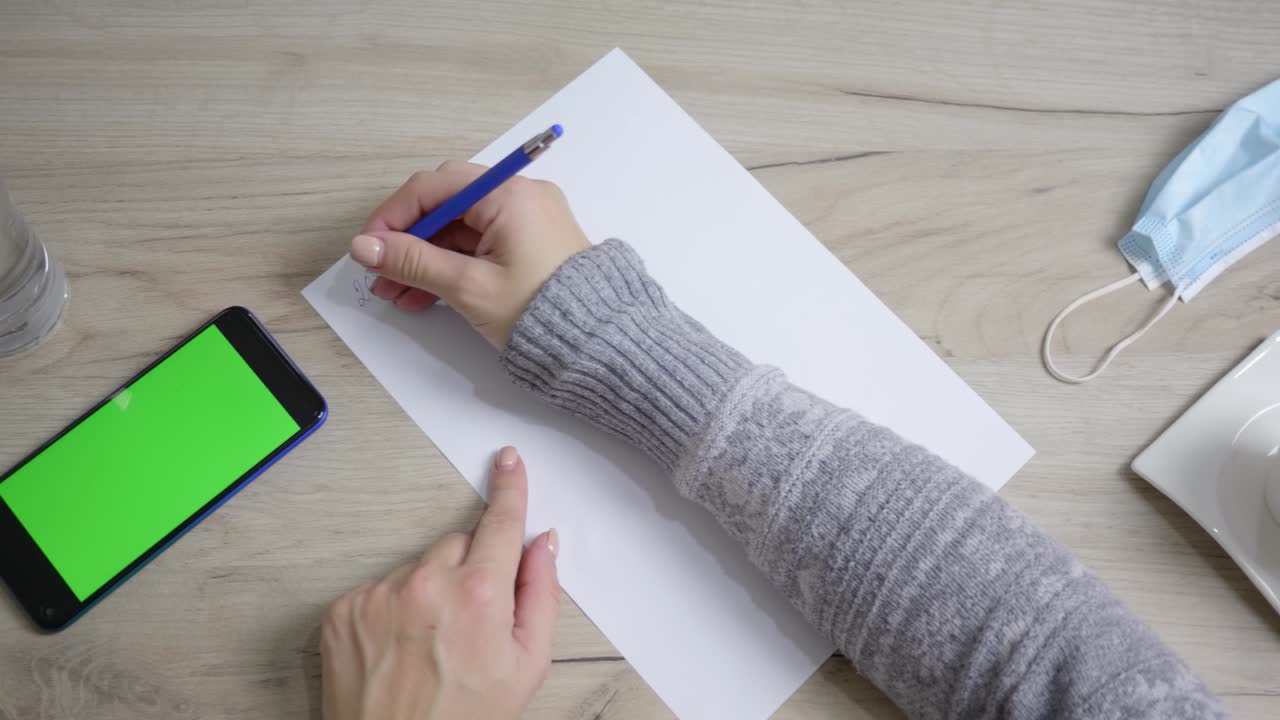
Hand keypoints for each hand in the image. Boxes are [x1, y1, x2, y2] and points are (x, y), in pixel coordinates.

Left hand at [320, 447, 559, 719]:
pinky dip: (392, 609)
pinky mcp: (344, 608)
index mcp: (479, 595)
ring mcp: (379, 594)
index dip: (510, 489)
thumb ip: (541, 595)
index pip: (500, 522)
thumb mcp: (527, 666)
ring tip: (430, 645)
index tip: (509, 462)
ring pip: (418, 566)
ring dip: (429, 591)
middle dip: (471, 569)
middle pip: (459, 544)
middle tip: (471, 621)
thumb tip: (543, 546)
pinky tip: (400, 647)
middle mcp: (426, 584)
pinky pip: (380, 588)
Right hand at [348, 162, 590, 348]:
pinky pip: (481, 246)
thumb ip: (413, 262)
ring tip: (396, 294)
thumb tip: (367, 247)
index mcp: (510, 195)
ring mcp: (528, 222)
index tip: (369, 246)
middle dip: (408, 241)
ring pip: (460, 230)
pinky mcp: (531, 245)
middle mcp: (522, 198)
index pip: (435, 187)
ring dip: (425, 258)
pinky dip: (452, 265)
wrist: (599, 345)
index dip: (394, 215)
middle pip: (446, 206)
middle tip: (380, 273)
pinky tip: (424, 294)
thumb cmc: (544, 313)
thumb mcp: (468, 287)